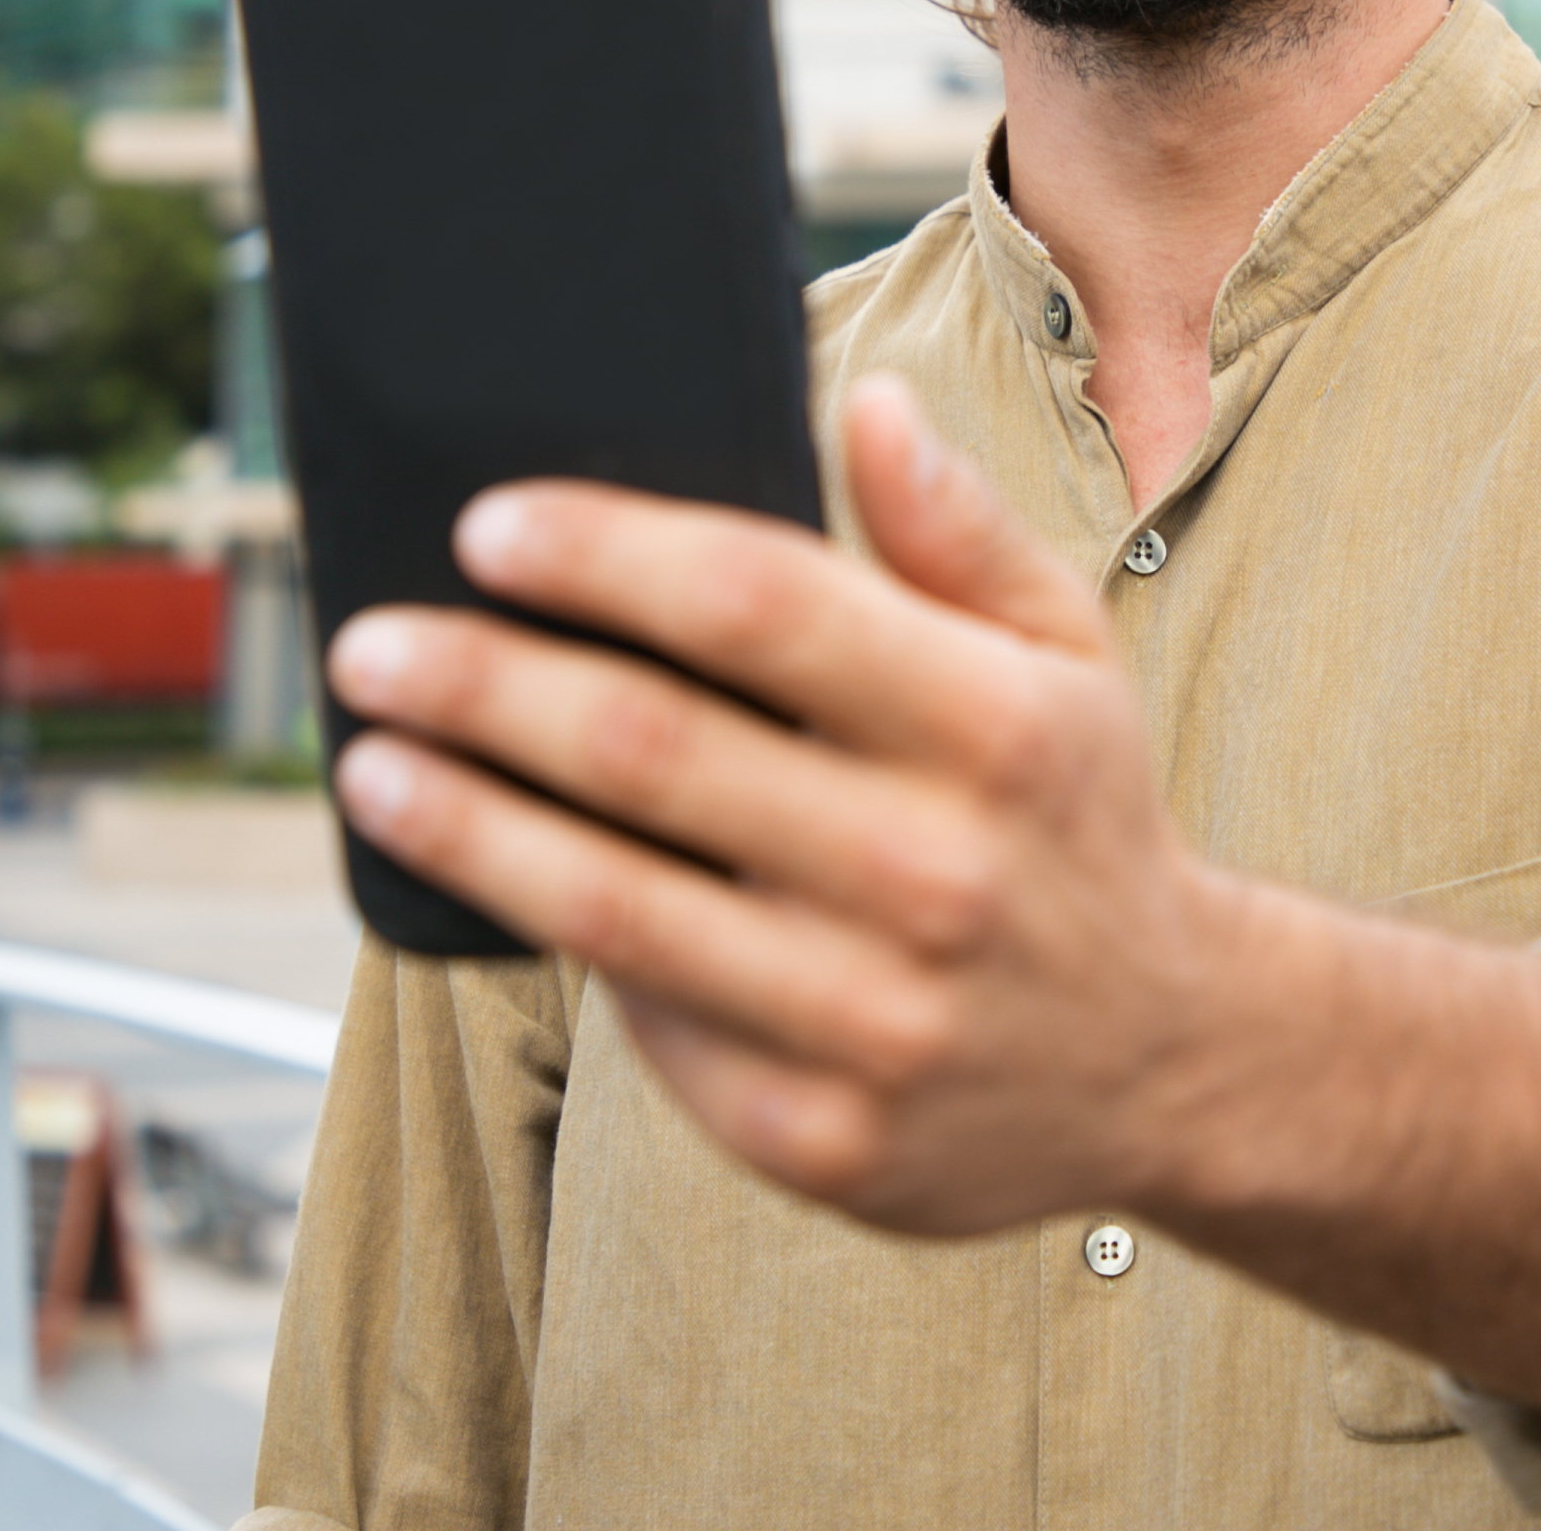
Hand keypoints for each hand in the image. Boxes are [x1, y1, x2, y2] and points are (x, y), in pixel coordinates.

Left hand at [325, 374, 1259, 1234]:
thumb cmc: (1073, 817)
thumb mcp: (1065, 654)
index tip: (487, 528)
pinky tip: (491, 882)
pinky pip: (649, 1022)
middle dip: (482, 683)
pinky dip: (557, 945)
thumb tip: (869, 404)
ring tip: (373, 766)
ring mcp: (875, 1015)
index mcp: (997, 724)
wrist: (1168, 1062)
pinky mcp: (819, 1136)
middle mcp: (938, 870)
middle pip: (649, 747)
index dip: (603, 555)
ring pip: (611, 901)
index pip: (757, 602)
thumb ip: (959, 530)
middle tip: (372, 648)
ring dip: (464, 823)